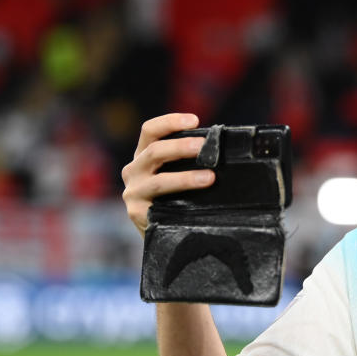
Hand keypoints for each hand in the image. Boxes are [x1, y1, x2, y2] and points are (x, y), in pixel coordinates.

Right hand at [121, 113, 214, 236]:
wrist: (163, 235)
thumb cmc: (176, 197)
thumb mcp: (176, 174)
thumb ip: (189, 161)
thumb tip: (222, 149)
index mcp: (144, 156)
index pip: (150, 131)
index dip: (170, 122)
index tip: (194, 120)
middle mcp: (134, 171)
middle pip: (155, 151)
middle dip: (181, 147)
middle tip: (204, 146)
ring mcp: (134, 193)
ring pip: (159, 181)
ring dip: (185, 178)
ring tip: (210, 177)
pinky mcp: (137, 214)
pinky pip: (158, 207)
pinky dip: (179, 203)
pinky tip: (195, 205)